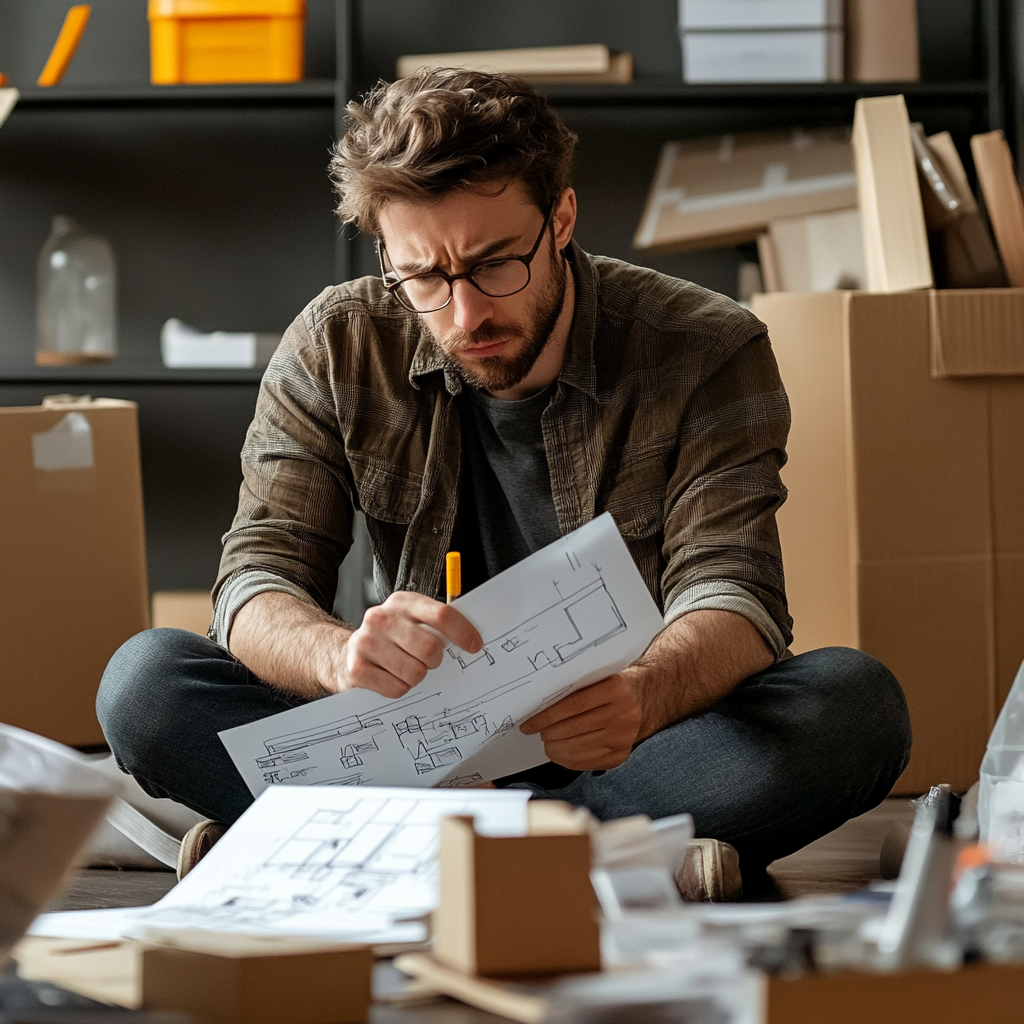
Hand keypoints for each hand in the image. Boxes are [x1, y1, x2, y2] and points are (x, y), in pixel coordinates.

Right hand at [330, 592, 482, 698]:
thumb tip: (472, 639)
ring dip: (417, 677)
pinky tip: (391, 677)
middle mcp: (382, 618)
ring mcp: (367, 642)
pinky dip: (400, 688)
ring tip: (406, 668)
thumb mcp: (411, 619)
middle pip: (430, 648)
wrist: (343, 653)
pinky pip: (397, 688)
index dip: (463, 632)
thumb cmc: (390, 637)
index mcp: (403, 602)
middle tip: (428, 661)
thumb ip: (436, 624)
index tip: (475, 646)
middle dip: (435, 661)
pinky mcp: (358, 668)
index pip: (441, 614)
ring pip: (415, 672)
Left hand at [519, 673, 642, 770]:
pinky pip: (588, 762)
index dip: (546, 717)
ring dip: (555, 748)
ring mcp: (624, 737)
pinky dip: (568, 760)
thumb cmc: (618, 684)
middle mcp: (623, 713)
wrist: (649, 697)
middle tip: (536, 731)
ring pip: (578, 747)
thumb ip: (578, 686)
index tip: (530, 723)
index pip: (572, 706)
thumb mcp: (602, 675)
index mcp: (616, 688)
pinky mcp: (622, 754)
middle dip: (548, 733)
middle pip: (573, 728)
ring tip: (547, 742)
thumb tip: (542, 703)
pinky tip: (560, 753)